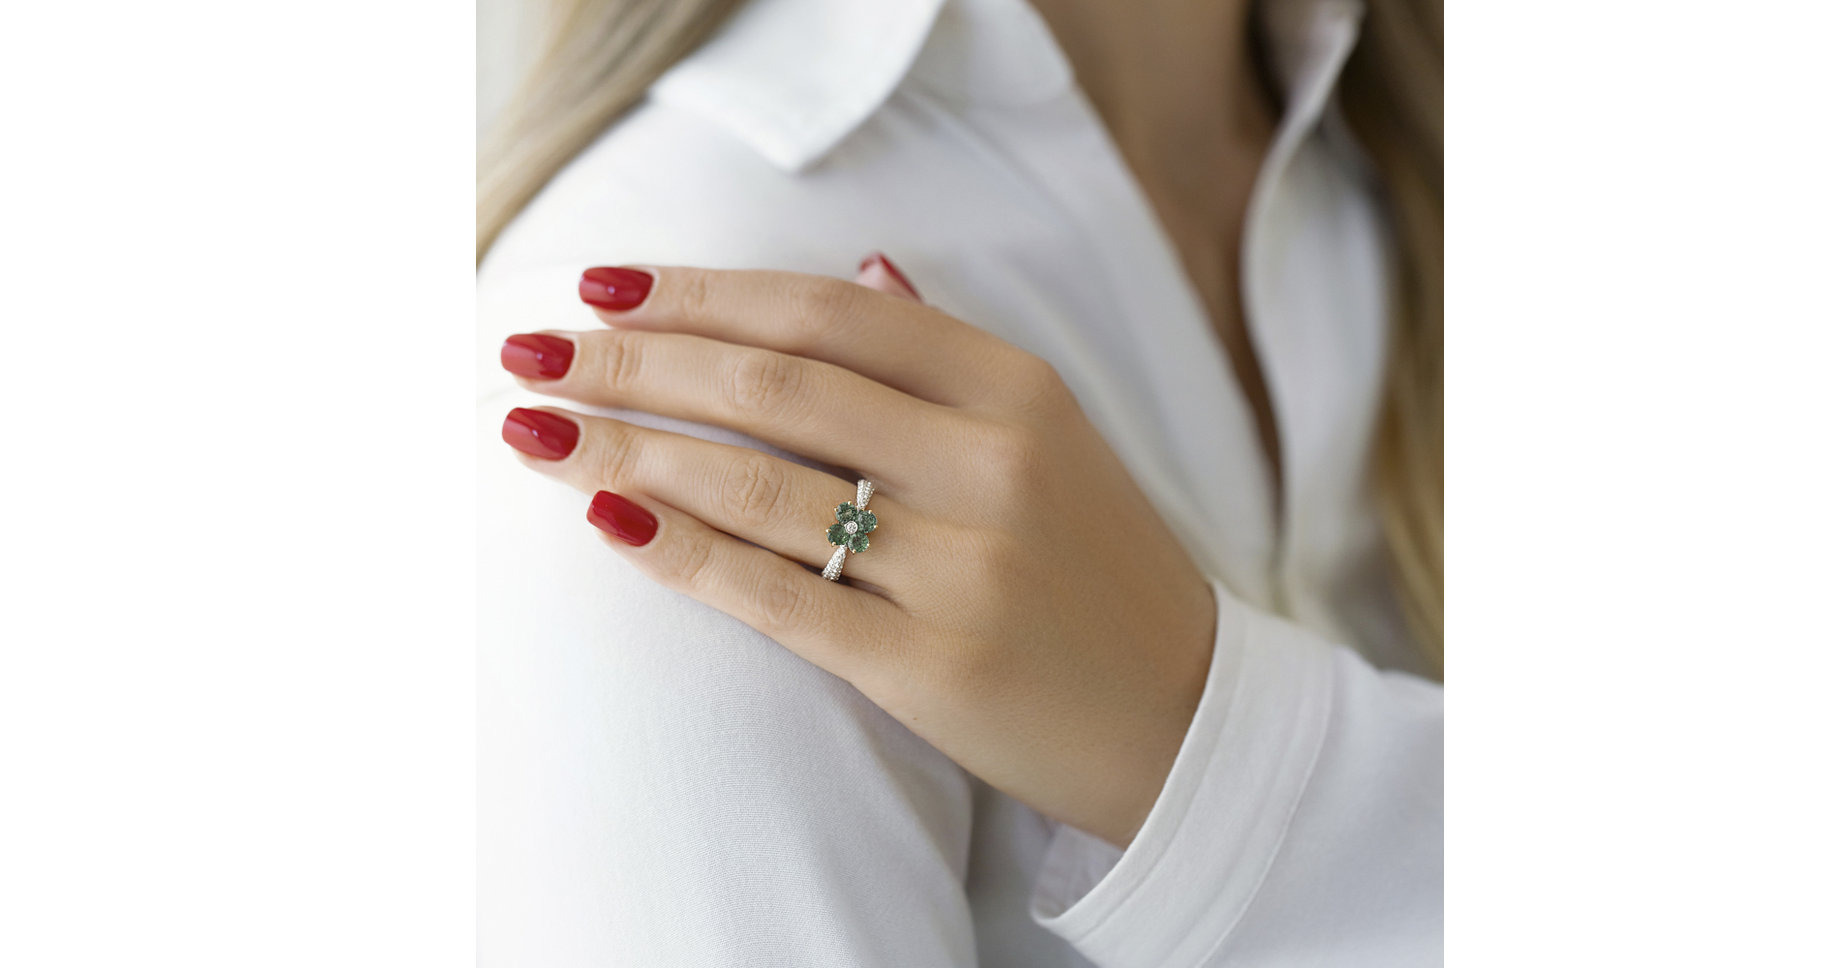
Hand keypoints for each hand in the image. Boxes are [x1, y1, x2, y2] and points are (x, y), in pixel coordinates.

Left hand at [498, 257, 1215, 845]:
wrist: (1179, 717)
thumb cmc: (1095, 565)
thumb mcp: (1050, 434)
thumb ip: (947, 355)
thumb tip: (862, 269)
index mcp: (1015, 389)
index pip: (826, 314)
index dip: (701, 293)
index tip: (602, 285)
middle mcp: (989, 464)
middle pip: (773, 387)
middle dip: (633, 362)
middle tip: (532, 352)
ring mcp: (960, 567)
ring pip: (758, 486)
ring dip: (626, 448)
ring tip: (532, 427)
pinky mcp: (928, 666)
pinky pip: (773, 595)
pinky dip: (679, 550)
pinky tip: (605, 516)